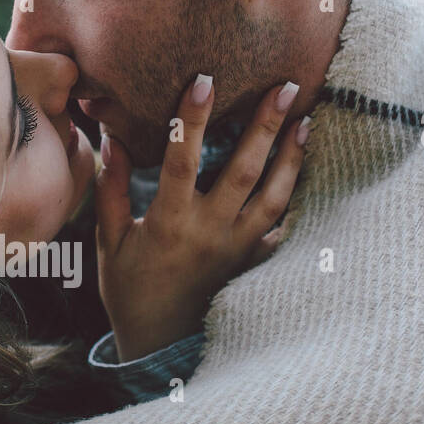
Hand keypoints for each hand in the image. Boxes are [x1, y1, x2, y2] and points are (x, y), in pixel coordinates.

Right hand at [94, 75, 309, 361]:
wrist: (159, 342)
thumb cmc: (130, 289)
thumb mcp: (110, 241)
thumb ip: (111, 189)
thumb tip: (111, 137)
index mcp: (169, 222)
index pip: (182, 161)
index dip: (192, 120)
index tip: (205, 81)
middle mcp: (209, 232)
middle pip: (244, 170)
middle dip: (266, 125)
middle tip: (287, 86)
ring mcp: (237, 248)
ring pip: (275, 196)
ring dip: (293, 156)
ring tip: (307, 120)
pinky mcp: (252, 262)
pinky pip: (284, 229)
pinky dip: (301, 200)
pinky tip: (312, 171)